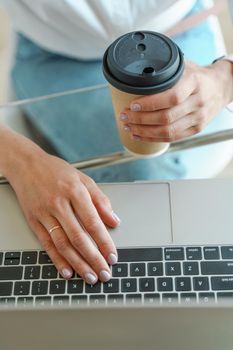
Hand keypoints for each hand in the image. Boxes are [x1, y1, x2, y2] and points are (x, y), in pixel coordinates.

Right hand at [7, 145, 119, 283]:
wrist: (26, 165)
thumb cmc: (56, 171)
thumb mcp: (83, 179)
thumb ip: (100, 200)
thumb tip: (114, 220)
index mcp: (74, 191)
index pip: (93, 222)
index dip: (104, 242)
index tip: (112, 256)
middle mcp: (59, 203)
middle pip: (78, 237)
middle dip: (93, 258)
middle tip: (104, 273)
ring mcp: (44, 214)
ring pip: (63, 244)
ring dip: (77, 263)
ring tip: (89, 276)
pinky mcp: (33, 221)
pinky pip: (46, 244)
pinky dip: (57, 259)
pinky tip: (67, 271)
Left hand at [119, 60, 232, 141]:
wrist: (221, 87)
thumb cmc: (197, 75)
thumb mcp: (184, 66)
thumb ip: (165, 69)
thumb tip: (136, 72)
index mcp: (195, 83)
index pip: (171, 97)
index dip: (150, 104)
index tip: (133, 104)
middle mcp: (198, 102)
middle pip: (166, 117)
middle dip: (141, 119)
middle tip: (124, 116)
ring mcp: (198, 118)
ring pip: (168, 131)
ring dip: (144, 131)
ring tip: (127, 126)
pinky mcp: (196, 129)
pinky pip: (172, 138)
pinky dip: (152, 138)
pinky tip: (139, 135)